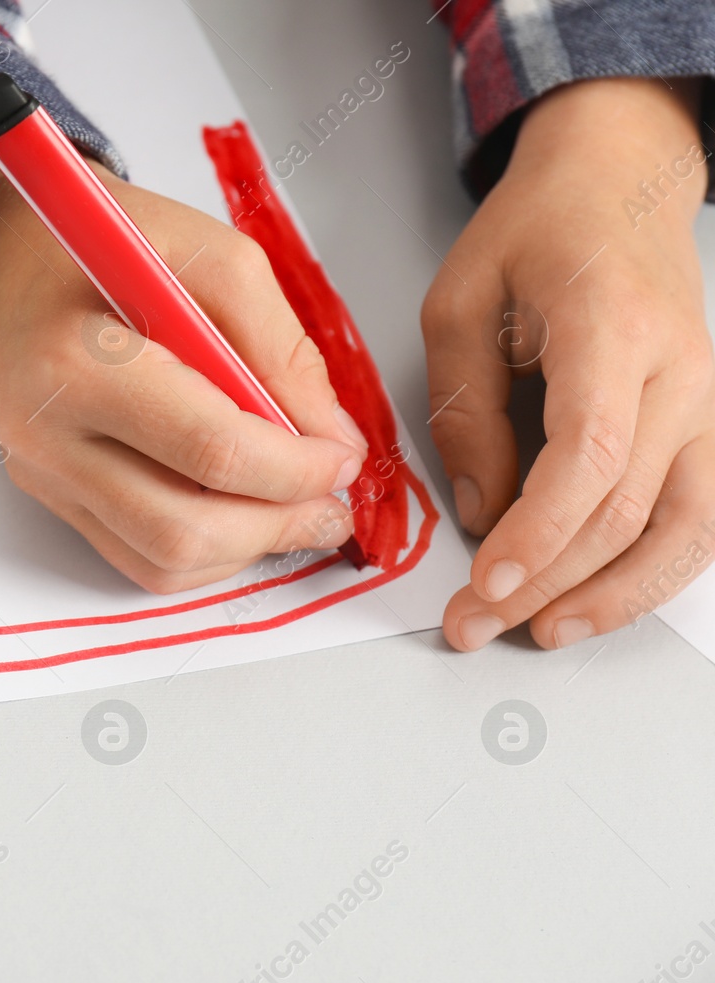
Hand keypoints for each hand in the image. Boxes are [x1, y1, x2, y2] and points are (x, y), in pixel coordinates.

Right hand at [0, 157, 367, 592]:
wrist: (7, 265)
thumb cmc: (106, 250)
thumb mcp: (211, 256)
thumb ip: (280, 347)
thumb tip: (332, 442)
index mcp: (78, 362)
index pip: (207, 449)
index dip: (294, 468)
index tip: (341, 458)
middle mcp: (45, 435)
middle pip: (183, 528)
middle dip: (278, 524)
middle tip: (331, 502)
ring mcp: (43, 476)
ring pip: (163, 562)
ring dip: (247, 549)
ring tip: (294, 510)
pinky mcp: (53, 499)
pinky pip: (141, 561)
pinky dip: (208, 553)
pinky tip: (241, 512)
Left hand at [422, 77, 714, 649]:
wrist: (619, 182)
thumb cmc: (535, 232)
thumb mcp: (459, 301)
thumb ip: (465, 407)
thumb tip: (481, 510)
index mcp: (614, 327)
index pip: (590, 454)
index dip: (539, 532)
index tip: (485, 582)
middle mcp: (681, 372)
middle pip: (625, 507)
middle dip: (543, 582)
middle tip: (470, 625)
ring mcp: (710, 401)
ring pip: (682, 528)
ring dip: (609, 596)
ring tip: (539, 633)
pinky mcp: (710, 424)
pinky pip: (701, 517)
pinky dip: (654, 572)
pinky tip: (598, 603)